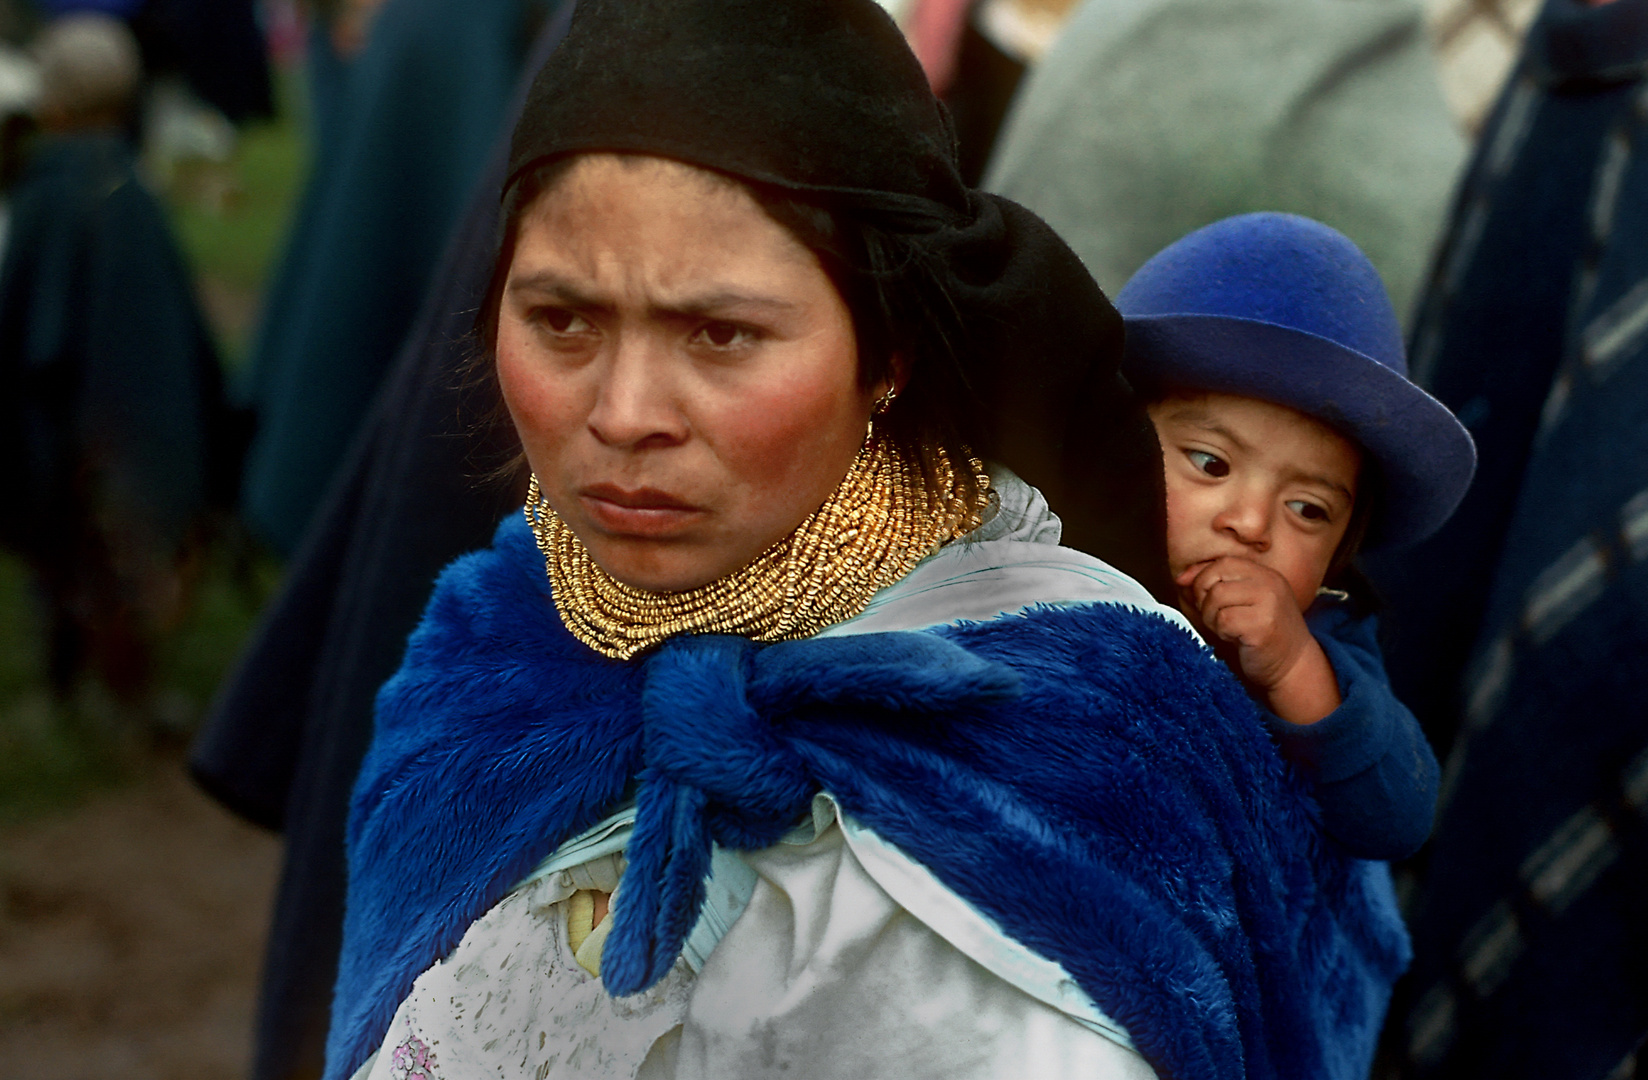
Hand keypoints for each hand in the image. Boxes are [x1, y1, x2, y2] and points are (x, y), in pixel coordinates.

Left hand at [1176, 557, 1339, 723]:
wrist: (1294, 666)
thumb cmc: (1262, 634)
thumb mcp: (1242, 602)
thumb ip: (1215, 584)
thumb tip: (1182, 577)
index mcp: (1265, 574)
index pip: (1222, 562)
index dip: (1201, 577)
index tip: (1196, 596)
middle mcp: (1270, 583)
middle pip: (1216, 576)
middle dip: (1203, 597)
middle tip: (1214, 616)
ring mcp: (1269, 603)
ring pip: (1216, 597)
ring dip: (1212, 617)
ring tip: (1227, 629)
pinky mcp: (1263, 625)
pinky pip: (1224, 620)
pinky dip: (1222, 632)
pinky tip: (1235, 639)